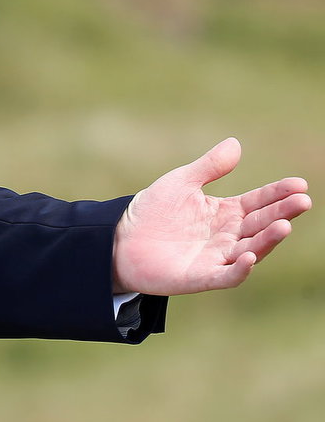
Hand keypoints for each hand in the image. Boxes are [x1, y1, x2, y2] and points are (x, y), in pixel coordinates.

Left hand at [113, 137, 309, 295]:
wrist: (119, 240)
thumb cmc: (153, 211)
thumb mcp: (181, 182)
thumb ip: (209, 167)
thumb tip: (235, 143)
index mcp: (226, 213)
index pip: (259, 202)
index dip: (278, 194)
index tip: (299, 184)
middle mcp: (227, 237)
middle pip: (261, 224)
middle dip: (282, 213)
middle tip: (303, 201)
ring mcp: (216, 258)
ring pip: (250, 250)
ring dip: (268, 239)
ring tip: (284, 225)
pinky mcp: (199, 277)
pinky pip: (225, 276)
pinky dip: (239, 270)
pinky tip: (250, 256)